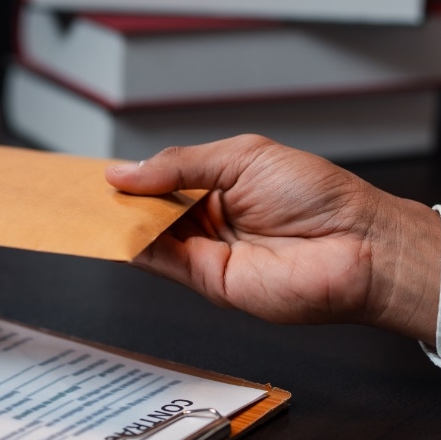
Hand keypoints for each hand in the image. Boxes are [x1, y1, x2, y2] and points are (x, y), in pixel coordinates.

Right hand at [105, 135, 440, 342]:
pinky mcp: (209, 281)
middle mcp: (209, 218)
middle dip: (117, 201)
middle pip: (149, 210)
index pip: (162, 179)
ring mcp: (207, 251)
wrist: (359, 246)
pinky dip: (135, 248)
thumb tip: (123, 172)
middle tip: (81, 191)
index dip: (130, 176)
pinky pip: (162, 263)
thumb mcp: (241, 158)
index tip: (96, 173)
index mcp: (219, 183)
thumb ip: (179, 165)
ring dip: (120, 224)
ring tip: (89, 207)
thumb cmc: (319, 196)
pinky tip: (117, 231)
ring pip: (149, 237)